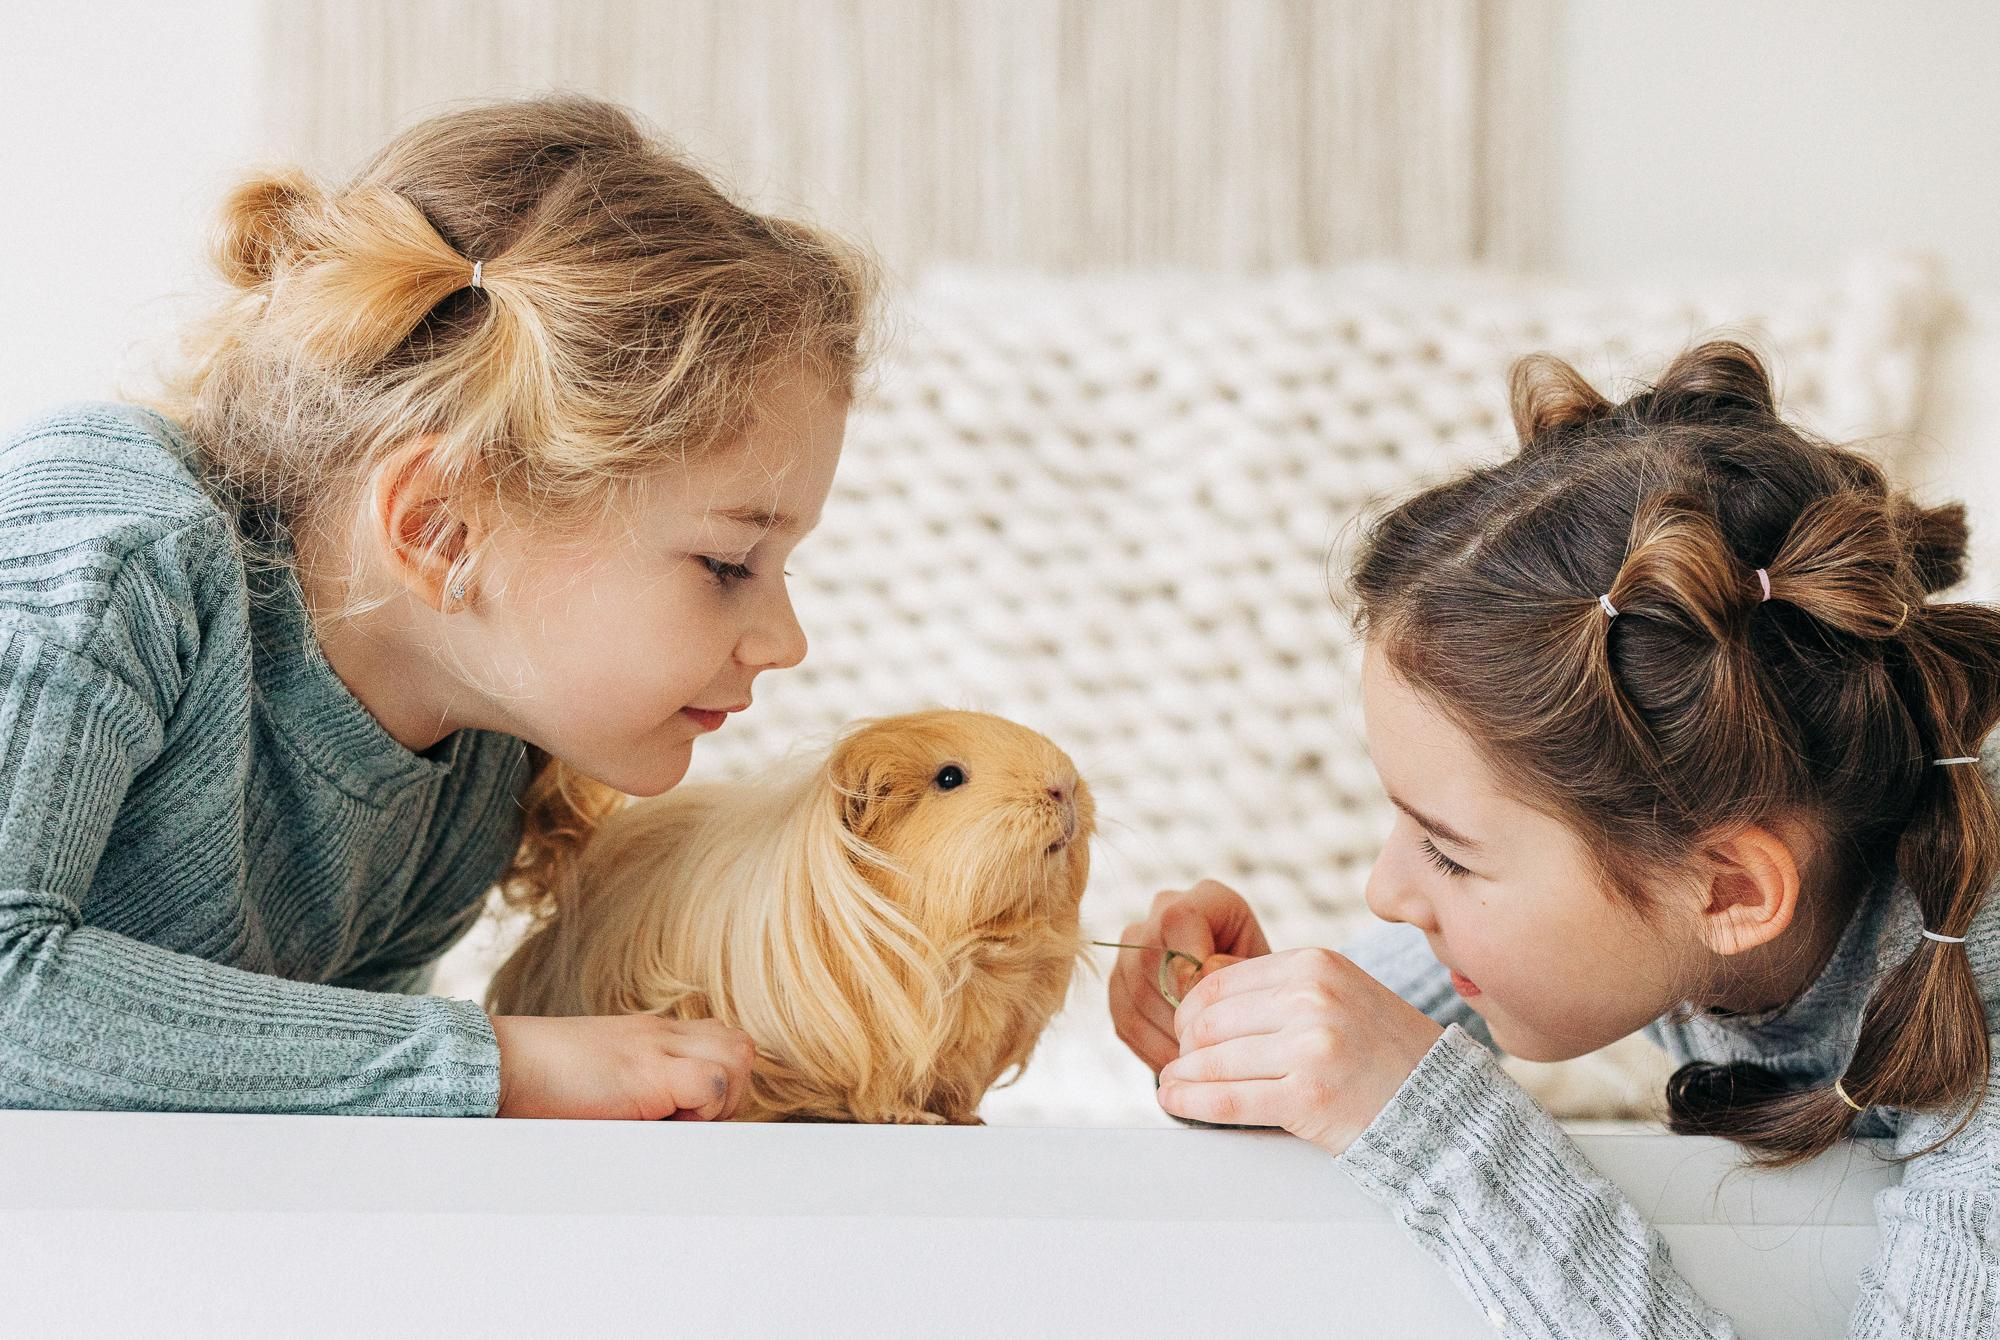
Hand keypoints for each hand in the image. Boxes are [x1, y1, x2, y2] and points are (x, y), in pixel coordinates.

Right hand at [491, 1013, 756, 1119]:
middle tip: (690, 1120)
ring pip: (738, 1058)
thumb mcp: (598, 1072)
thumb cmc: (537, 1078)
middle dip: (731, 1091)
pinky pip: (714, 1083)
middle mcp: (662, 1033)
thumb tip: (658, 1122)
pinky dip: (703, 1110)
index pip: (720, 1041)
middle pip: (740, 1047)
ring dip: (720, 1099)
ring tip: (677, 1121)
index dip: (718, 1081)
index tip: (689, 1114)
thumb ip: (633, 1084)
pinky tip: (662, 1122)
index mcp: (651, 1033)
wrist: (500, 1063)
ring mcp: (659, 1047)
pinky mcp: (651, 1072)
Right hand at [1109, 879, 1272, 1072]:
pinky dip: (1152, 1049)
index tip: (1212, 1005)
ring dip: (1166, 1035)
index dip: (1190, 963)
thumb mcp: (1267, 979)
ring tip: (1198, 1063)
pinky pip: (1124, 1019)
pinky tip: (1179, 1066)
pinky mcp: (1119, 984)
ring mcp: (1134, 947)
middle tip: (1208, 1048)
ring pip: (1134, 992)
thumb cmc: (1266, 990)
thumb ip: (1238, 972)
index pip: (1179, 919)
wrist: (1251, 1006)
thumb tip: (1199, 975)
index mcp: (1207, 899)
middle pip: (1148, 957)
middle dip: (1179, 1010)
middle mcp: (1163, 912)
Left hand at [1155, 947, 1443, 1155]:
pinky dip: (1192, 1103)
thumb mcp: (1337, 993)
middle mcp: (1312, 998)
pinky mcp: (1309, 1097)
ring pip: (1215, 1060)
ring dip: (1182, 1077)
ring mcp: (1312, 1047)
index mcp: (1314, 964)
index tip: (1184, 1031)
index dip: (1190, 1010)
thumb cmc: (1380, 1050)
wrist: (1440, 1102)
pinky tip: (1175, 1102)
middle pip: (1212, 1021)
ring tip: (1170, 1085)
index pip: (1221, 982)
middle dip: (1185, 1046)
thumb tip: (1199, 998)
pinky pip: (1230, 1099)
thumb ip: (1277, 990)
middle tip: (1178, 1063)